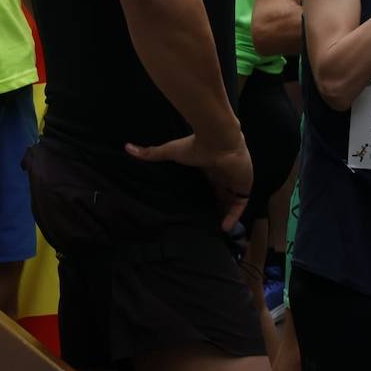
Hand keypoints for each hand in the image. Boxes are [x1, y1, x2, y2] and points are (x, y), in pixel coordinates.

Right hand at [126, 132, 252, 231]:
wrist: (219, 140)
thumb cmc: (195, 145)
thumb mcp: (170, 151)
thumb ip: (151, 153)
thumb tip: (127, 147)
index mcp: (208, 167)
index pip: (208, 183)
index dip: (203, 195)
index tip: (194, 207)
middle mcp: (222, 175)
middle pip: (220, 194)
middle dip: (215, 207)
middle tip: (205, 222)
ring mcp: (234, 181)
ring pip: (231, 202)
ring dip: (224, 215)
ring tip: (214, 230)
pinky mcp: (243, 186)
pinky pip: (239, 206)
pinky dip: (233, 217)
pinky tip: (224, 228)